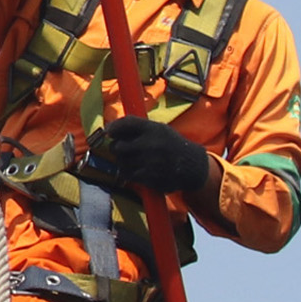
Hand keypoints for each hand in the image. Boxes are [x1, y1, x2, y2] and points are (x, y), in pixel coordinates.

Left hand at [89, 114, 212, 205]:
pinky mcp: (150, 178)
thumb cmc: (170, 145)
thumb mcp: (159, 129)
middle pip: (118, 146)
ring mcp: (151, 162)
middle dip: (116, 148)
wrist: (192, 166)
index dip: (114, 127)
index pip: (127, 123)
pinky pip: (129, 174)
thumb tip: (108, 130)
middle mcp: (152, 144)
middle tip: (123, 149)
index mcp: (155, 129)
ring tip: (134, 159)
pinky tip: (140, 169)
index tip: (109, 132)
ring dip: (123, 161)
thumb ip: (137, 127)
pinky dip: (130, 172)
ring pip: (121, 162)